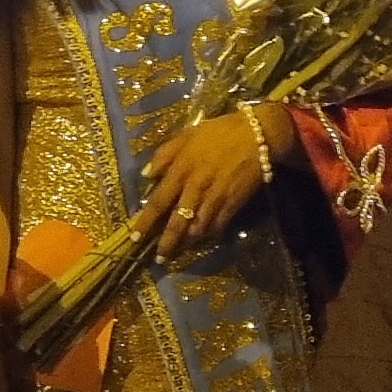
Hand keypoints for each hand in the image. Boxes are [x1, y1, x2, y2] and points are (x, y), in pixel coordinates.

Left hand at [133, 110, 274, 258]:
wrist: (256, 135)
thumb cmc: (218, 133)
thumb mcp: (186, 136)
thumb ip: (164, 155)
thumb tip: (146, 174)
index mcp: (181, 170)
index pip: (158, 202)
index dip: (146, 222)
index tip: (135, 237)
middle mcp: (195, 188)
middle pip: (177, 222)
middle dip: (167, 242)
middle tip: (159, 258)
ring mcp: (215, 198)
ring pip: (197, 229)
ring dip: (187, 242)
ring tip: (179, 250)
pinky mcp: (233, 204)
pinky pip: (218, 226)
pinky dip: (209, 234)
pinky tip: (203, 238)